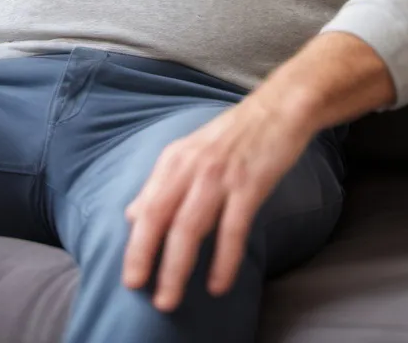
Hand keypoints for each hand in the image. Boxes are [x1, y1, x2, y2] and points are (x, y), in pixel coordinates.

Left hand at [121, 96, 313, 311]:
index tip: (129, 276)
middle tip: (137, 289)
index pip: (146, 207)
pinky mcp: (249, 184)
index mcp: (174, 159)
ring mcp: (219, 175)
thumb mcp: (189, 154)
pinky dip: (223, 260)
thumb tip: (131, 215)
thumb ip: (161, 184)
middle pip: (159, 216)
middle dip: (145, 255)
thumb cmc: (233, 136)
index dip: (135, 243)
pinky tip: (217, 285)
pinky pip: (232, 229)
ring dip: (176, 267)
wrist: (277, 109)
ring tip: (169, 298)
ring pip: (189, 227)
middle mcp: (191, 166)